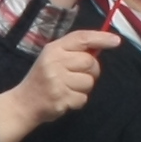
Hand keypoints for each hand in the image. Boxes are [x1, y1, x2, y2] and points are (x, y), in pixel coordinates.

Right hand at [0, 26, 110, 141]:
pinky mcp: (60, 98)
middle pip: (89, 62)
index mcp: (53, 49)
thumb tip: (102, 45)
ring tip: (68, 88)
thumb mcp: (53, 58)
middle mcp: (54, 62)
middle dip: (91, 71)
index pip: (82, 38)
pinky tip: (65, 98)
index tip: (116, 41)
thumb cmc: (43, 78)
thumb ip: (73, 51)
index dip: (101, 38)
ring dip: (84, 88)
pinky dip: (78, 101)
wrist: (24, 103)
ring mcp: (57, 81)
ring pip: (89, 82)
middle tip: (78, 76)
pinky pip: (83, 98)